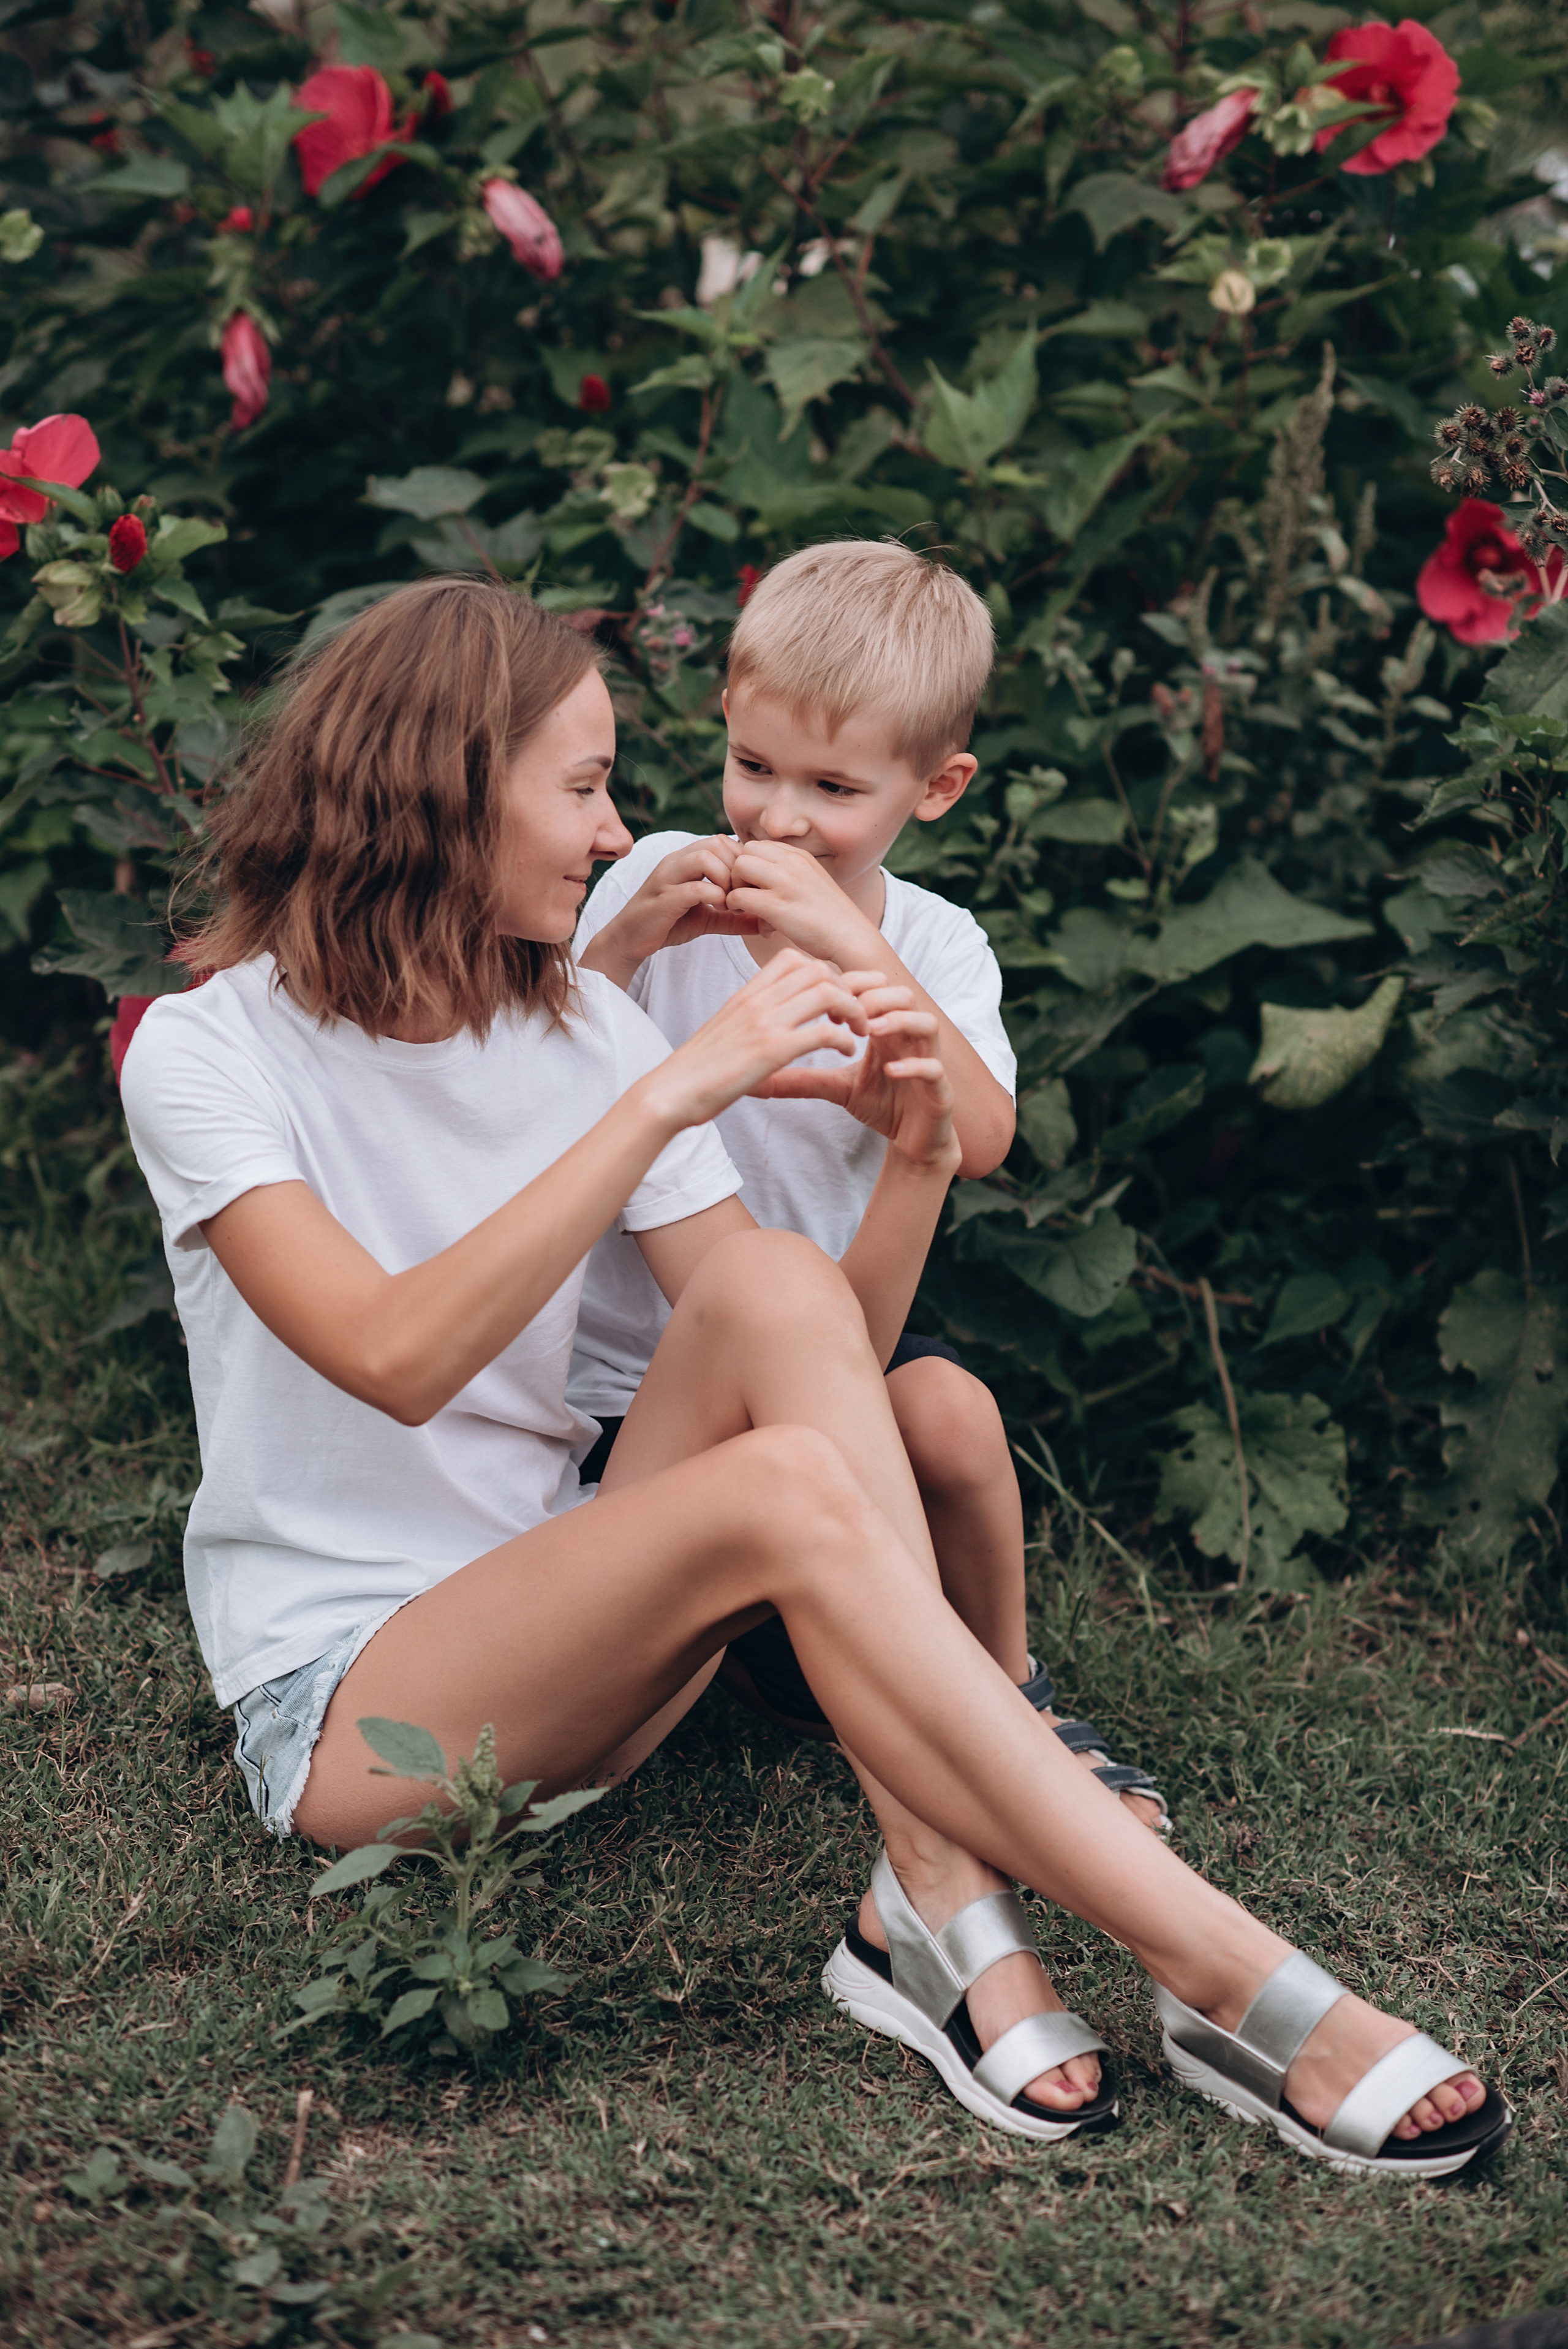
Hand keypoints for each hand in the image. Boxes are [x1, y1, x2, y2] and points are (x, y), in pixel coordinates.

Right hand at [581, 837, 756, 987]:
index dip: (741, 862)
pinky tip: (718, 910)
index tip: (747, 887)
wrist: (630, 940)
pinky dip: (713, 897)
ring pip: (704, 857)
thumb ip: (735, 918)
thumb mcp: (708, 919)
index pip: (723, 841)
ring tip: (729, 902)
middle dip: (736, 868)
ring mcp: (667, 877)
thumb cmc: (669, 924)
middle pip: (716, 843)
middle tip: (741, 894)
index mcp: (687, 860)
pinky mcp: (662, 898)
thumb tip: (766, 923)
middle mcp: (676, 861)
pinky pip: (693, 887)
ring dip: (725, 879)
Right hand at [634, 948, 870, 1133]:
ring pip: (828, 993)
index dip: (823, 971)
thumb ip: (749, 1019)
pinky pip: (824, 1032)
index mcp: (746, 995)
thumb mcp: (724, 1031)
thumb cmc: (695, 1070)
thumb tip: (768, 1023)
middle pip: (818, 969)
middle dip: (847, 987)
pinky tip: (847, 1051)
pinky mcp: (772, 1051)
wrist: (670, 1092)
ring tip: (859, 1030)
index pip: (792, 959)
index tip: (834, 997)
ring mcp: (764, 1023)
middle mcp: (757, 1001)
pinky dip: (845, 1039)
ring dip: (854, 1010)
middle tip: (855, 1014)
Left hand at [724, 840, 881, 965]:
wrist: (851, 938)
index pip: (759, 845)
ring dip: (735, 886)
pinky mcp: (777, 906)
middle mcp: (793, 863)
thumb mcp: (811, 884)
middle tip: (746, 894)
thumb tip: (759, 884)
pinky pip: (739, 895)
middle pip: (746, 850)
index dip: (750, 865)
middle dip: (739, 871)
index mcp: (800, 856)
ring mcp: (785, 883)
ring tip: (746, 905)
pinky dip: (735, 906)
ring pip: (739, 866)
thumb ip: (788, 877)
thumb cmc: (830, 918)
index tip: (755, 885)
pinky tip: (748, 917)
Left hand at [757, 977, 960, 1177]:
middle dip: (874, 998)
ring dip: (898, 1021)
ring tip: (868, 1032)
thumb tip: (760, 1079)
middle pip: (903, 994)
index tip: (827, 1010)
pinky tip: (889, 1071)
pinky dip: (913, 1065)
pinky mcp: (940, 1089)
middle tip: (846, 1014)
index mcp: (887, 1031)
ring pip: (927, 1022)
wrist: (913, 1141)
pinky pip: (935, 1068)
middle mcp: (910, 1039)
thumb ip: (803, 1079)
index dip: (853, 990)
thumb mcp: (836, 1088)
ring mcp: (929, 1059)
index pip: (876, 991)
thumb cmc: (882, 1105)